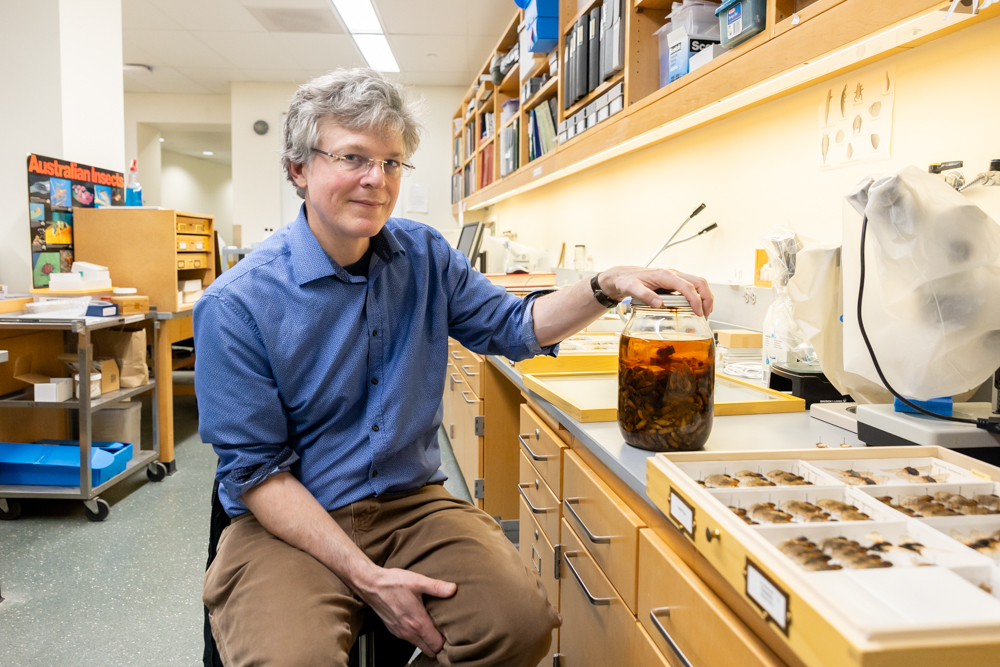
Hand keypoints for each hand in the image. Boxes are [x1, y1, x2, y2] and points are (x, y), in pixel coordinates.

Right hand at [356, 565, 456, 656]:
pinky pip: (409, 639)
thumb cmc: (392, 583)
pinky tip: (420, 623)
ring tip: (435, 628)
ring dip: (427, 641)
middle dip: (438, 645)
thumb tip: (453, 589)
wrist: (370, 585)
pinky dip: (417, 636)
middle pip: (429, 650)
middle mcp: (409, 632)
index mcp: (417, 623)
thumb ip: (437, 587)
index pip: (437, 645)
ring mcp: (400, 632)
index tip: (452, 633)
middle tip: (446, 633)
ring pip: (419, 645)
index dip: (447, 642)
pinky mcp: (394, 630)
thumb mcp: (417, 581)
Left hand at [598, 267, 713, 315]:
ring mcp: (674, 277)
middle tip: (707, 313)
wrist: (624, 277)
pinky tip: (696, 307)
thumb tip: (659, 303)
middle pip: (698, 282)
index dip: (695, 300)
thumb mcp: (632, 288)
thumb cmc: (628, 281)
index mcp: (665, 275)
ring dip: (704, 296)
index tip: (698, 312)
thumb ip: (645, 295)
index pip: (687, 286)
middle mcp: (672, 274)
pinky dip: (698, 296)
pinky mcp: (674, 282)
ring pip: (697, 283)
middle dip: (706, 297)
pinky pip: (691, 287)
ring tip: (705, 311)